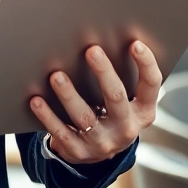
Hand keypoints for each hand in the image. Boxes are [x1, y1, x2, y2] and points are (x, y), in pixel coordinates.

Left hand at [29, 41, 160, 164]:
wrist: (98, 153)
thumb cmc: (111, 112)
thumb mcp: (127, 101)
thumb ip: (123, 76)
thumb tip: (107, 34)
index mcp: (143, 111)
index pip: (151, 85)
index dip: (146, 64)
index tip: (136, 44)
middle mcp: (126, 128)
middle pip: (116, 98)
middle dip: (104, 73)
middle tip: (92, 50)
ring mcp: (102, 142)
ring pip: (85, 116)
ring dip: (69, 94)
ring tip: (56, 75)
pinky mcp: (79, 151)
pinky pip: (60, 131)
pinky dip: (47, 115)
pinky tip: (36, 100)